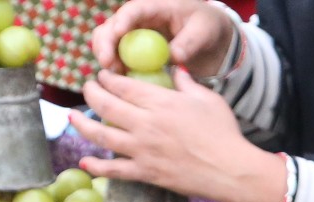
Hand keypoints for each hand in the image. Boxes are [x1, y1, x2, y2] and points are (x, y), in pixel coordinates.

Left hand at [71, 70, 284, 201]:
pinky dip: (97, 167)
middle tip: (87, 90)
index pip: (121, 85)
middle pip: (104, 105)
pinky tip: (84, 163)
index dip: (107, 78)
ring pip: (101, 135)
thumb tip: (176, 69)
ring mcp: (143, 150)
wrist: (232, 171)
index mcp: (160, 102)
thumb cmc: (225, 134)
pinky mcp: (147, 173)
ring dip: (82, 125)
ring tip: (73, 117)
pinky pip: (115, 170)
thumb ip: (187, 82)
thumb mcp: (208, 100)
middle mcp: (145, 124)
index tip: (103, 76)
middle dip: (91, 94)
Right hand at [90, 0, 233, 79]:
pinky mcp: (134, 49)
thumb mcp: (204, 30)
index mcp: (155, 7)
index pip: (133, 10)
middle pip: (111, 26)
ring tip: (114, 74)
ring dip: (107, 57)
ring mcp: (133, 34)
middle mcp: (138, 18)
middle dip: (105, 44)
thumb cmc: (205, 27)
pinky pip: (118, 57)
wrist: (208, 36)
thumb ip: (189, 42)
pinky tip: (122, 81)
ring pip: (109, 42)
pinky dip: (117, 68)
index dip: (123, 21)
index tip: (118, 34)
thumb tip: (174, 57)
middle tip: (108, 64)